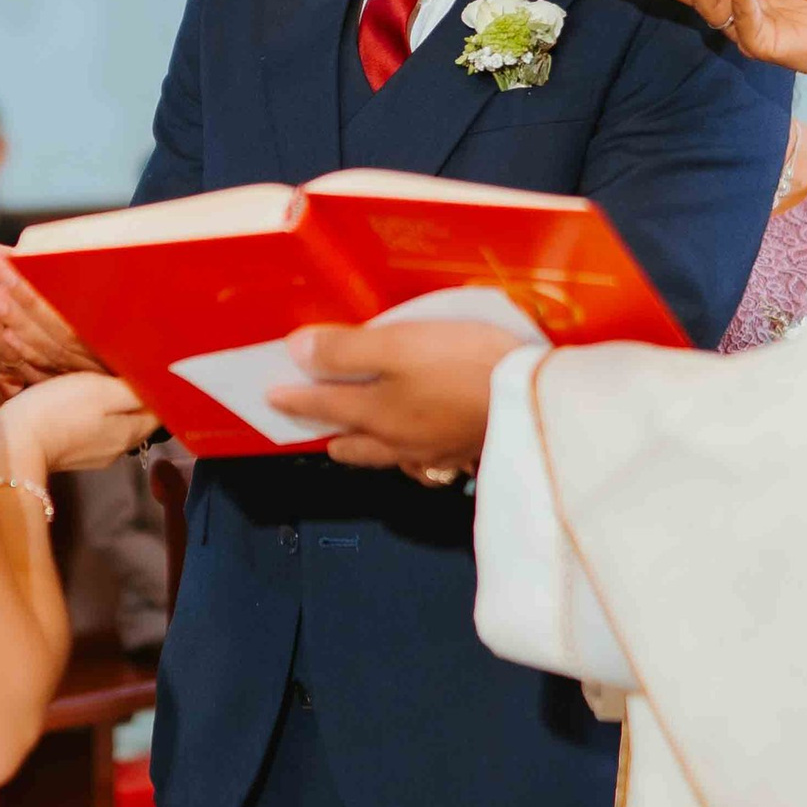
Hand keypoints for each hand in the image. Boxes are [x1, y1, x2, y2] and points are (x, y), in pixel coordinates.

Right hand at [0, 231, 100, 387]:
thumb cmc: (67, 293)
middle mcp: (35, 362)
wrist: (130, 316)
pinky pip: (66, 337)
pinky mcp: (97, 353)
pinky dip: (45, 318)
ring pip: (28, 343)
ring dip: (6, 314)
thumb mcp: (22, 272)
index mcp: (13, 348)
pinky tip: (32, 296)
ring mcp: (66, 362)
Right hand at [0, 372, 157, 479]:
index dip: (159, 388)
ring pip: (114, 422)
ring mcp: (94, 454)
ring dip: (111, 403)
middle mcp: (118, 448)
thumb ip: (134, 389)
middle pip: (138, 417)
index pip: (161, 410)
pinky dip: (90, 413)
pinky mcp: (71, 453)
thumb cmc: (58, 412)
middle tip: (126, 367)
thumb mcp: (101, 390)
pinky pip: (91, 428)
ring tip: (100, 380)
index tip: (151, 367)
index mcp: (131, 432)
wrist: (13, 445)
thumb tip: (162, 385)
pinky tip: (77, 400)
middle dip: (136, 394)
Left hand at [266, 322, 521, 476]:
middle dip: (330, 433)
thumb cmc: (461, 367)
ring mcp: (434, 452)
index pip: (321, 407)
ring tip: (358, 436)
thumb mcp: (398, 345)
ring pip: (387, 456)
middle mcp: (398, 442)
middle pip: (352, 445)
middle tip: (315, 423)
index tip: (270, 396)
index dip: (292, 400)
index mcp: (374, 415)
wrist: (536, 403)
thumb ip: (345, 350)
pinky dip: (410, 455)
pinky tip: (420, 447)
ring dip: (367, 447)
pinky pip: (426, 461)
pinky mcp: (468, 451)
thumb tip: (294, 353)